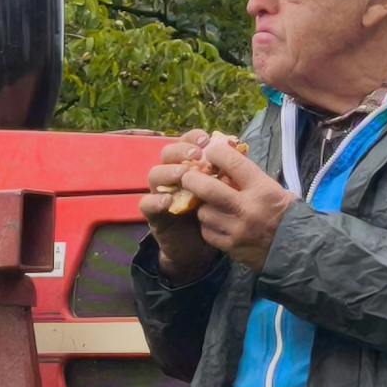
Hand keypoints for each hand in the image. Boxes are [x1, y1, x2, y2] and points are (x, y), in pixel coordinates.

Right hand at [144, 132, 218, 279]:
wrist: (198, 248)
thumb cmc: (213, 215)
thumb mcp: (224, 193)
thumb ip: (228, 174)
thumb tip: (240, 151)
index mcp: (189, 166)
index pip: (186, 143)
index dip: (193, 137)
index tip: (206, 139)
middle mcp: (172, 176)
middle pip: (167, 153)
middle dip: (181, 151)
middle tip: (196, 157)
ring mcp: (160, 194)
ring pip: (154, 175)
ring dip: (169, 172)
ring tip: (183, 176)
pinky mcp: (154, 215)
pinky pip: (146, 204)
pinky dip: (155, 200)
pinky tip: (168, 201)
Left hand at [173, 132, 292, 268]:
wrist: (299, 249)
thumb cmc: (286, 214)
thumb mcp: (274, 190)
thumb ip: (249, 178)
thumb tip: (223, 162)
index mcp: (263, 190)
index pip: (233, 163)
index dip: (217, 153)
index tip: (210, 151)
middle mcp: (248, 209)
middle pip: (207, 189)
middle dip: (192, 179)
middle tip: (188, 176)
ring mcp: (237, 230)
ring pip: (204, 212)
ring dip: (203, 206)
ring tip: (208, 204)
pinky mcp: (231, 247)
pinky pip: (207, 232)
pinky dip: (208, 225)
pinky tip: (214, 222)